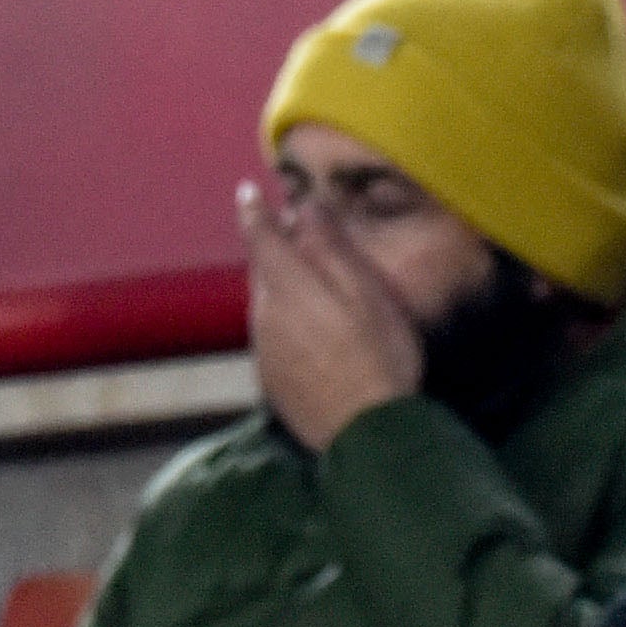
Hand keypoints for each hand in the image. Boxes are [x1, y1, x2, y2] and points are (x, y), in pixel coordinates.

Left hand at [239, 179, 427, 455]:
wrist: (365, 434)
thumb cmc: (377, 358)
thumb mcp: (365, 292)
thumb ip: (330, 247)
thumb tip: (304, 208)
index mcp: (287, 287)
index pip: (260, 237)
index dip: (254, 211)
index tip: (247, 192)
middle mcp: (265, 316)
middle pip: (262, 270)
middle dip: (273, 248)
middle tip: (293, 232)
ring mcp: (265, 351)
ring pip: (265, 304)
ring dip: (281, 288)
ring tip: (311, 285)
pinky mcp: (271, 380)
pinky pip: (271, 337)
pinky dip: (285, 323)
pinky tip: (314, 334)